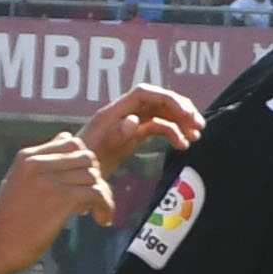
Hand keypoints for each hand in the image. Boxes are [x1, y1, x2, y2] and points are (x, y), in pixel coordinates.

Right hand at [0, 134, 117, 262]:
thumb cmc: (10, 218)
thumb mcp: (21, 180)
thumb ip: (44, 160)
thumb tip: (66, 137)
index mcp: (27, 156)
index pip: (71, 143)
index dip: (83, 163)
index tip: (82, 184)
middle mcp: (37, 162)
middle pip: (86, 158)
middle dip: (95, 177)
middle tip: (92, 200)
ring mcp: (49, 179)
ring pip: (94, 176)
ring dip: (103, 196)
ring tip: (97, 213)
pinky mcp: (61, 198)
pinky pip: (98, 194)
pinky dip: (106, 207)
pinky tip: (102, 220)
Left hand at [78, 84, 207, 174]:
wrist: (73, 180)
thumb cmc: (82, 166)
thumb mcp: (97, 153)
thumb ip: (116, 135)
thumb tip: (134, 121)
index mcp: (113, 112)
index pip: (145, 93)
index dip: (168, 99)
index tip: (187, 114)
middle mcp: (123, 113)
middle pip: (157, 100)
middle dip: (180, 109)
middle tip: (198, 125)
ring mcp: (129, 123)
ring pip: (161, 113)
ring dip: (181, 122)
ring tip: (195, 137)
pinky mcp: (133, 136)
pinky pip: (158, 127)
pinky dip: (173, 133)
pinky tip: (183, 146)